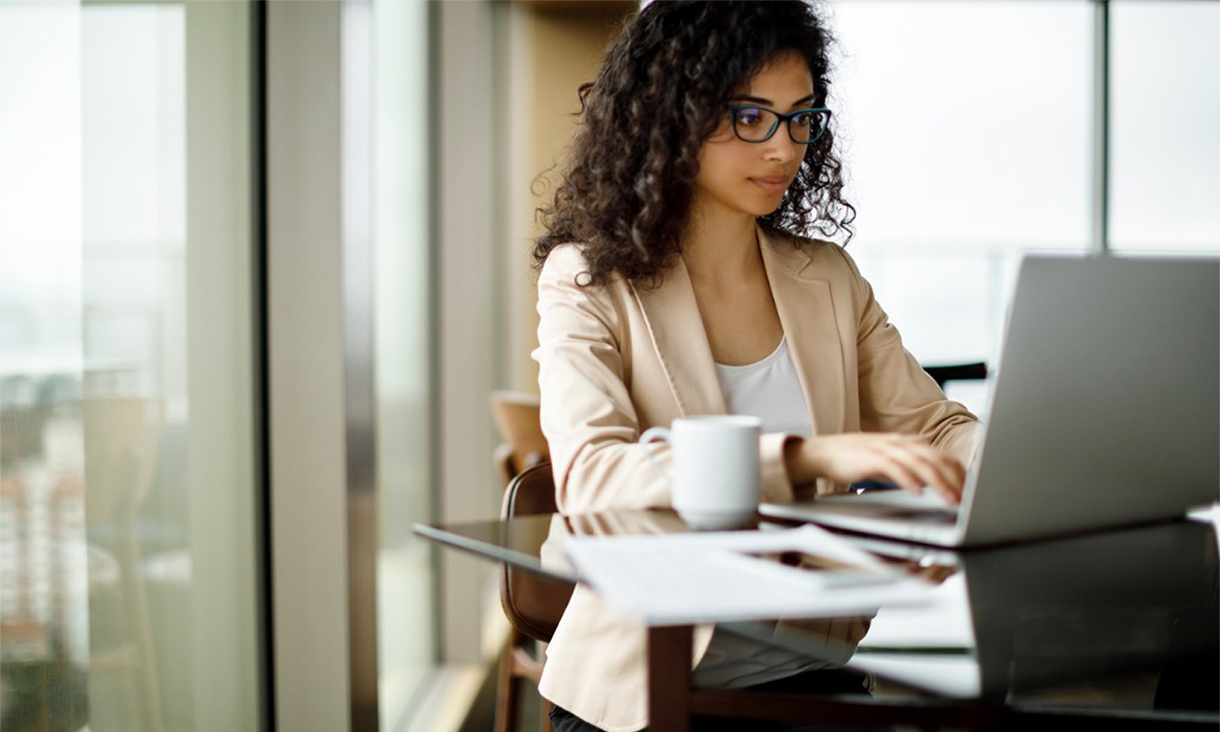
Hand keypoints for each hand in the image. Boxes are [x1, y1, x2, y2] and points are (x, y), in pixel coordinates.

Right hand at [785, 432, 966, 504]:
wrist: (822, 453)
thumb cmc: (855, 459)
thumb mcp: (889, 460)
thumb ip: (910, 465)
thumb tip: (934, 478)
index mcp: (907, 443)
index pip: (941, 456)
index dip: (958, 474)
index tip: (970, 492)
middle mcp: (899, 443)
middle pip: (935, 459)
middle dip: (954, 481)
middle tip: (966, 499)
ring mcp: (885, 449)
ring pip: (919, 463)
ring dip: (938, 483)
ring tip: (950, 499)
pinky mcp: (870, 458)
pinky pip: (894, 468)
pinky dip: (909, 480)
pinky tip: (918, 492)